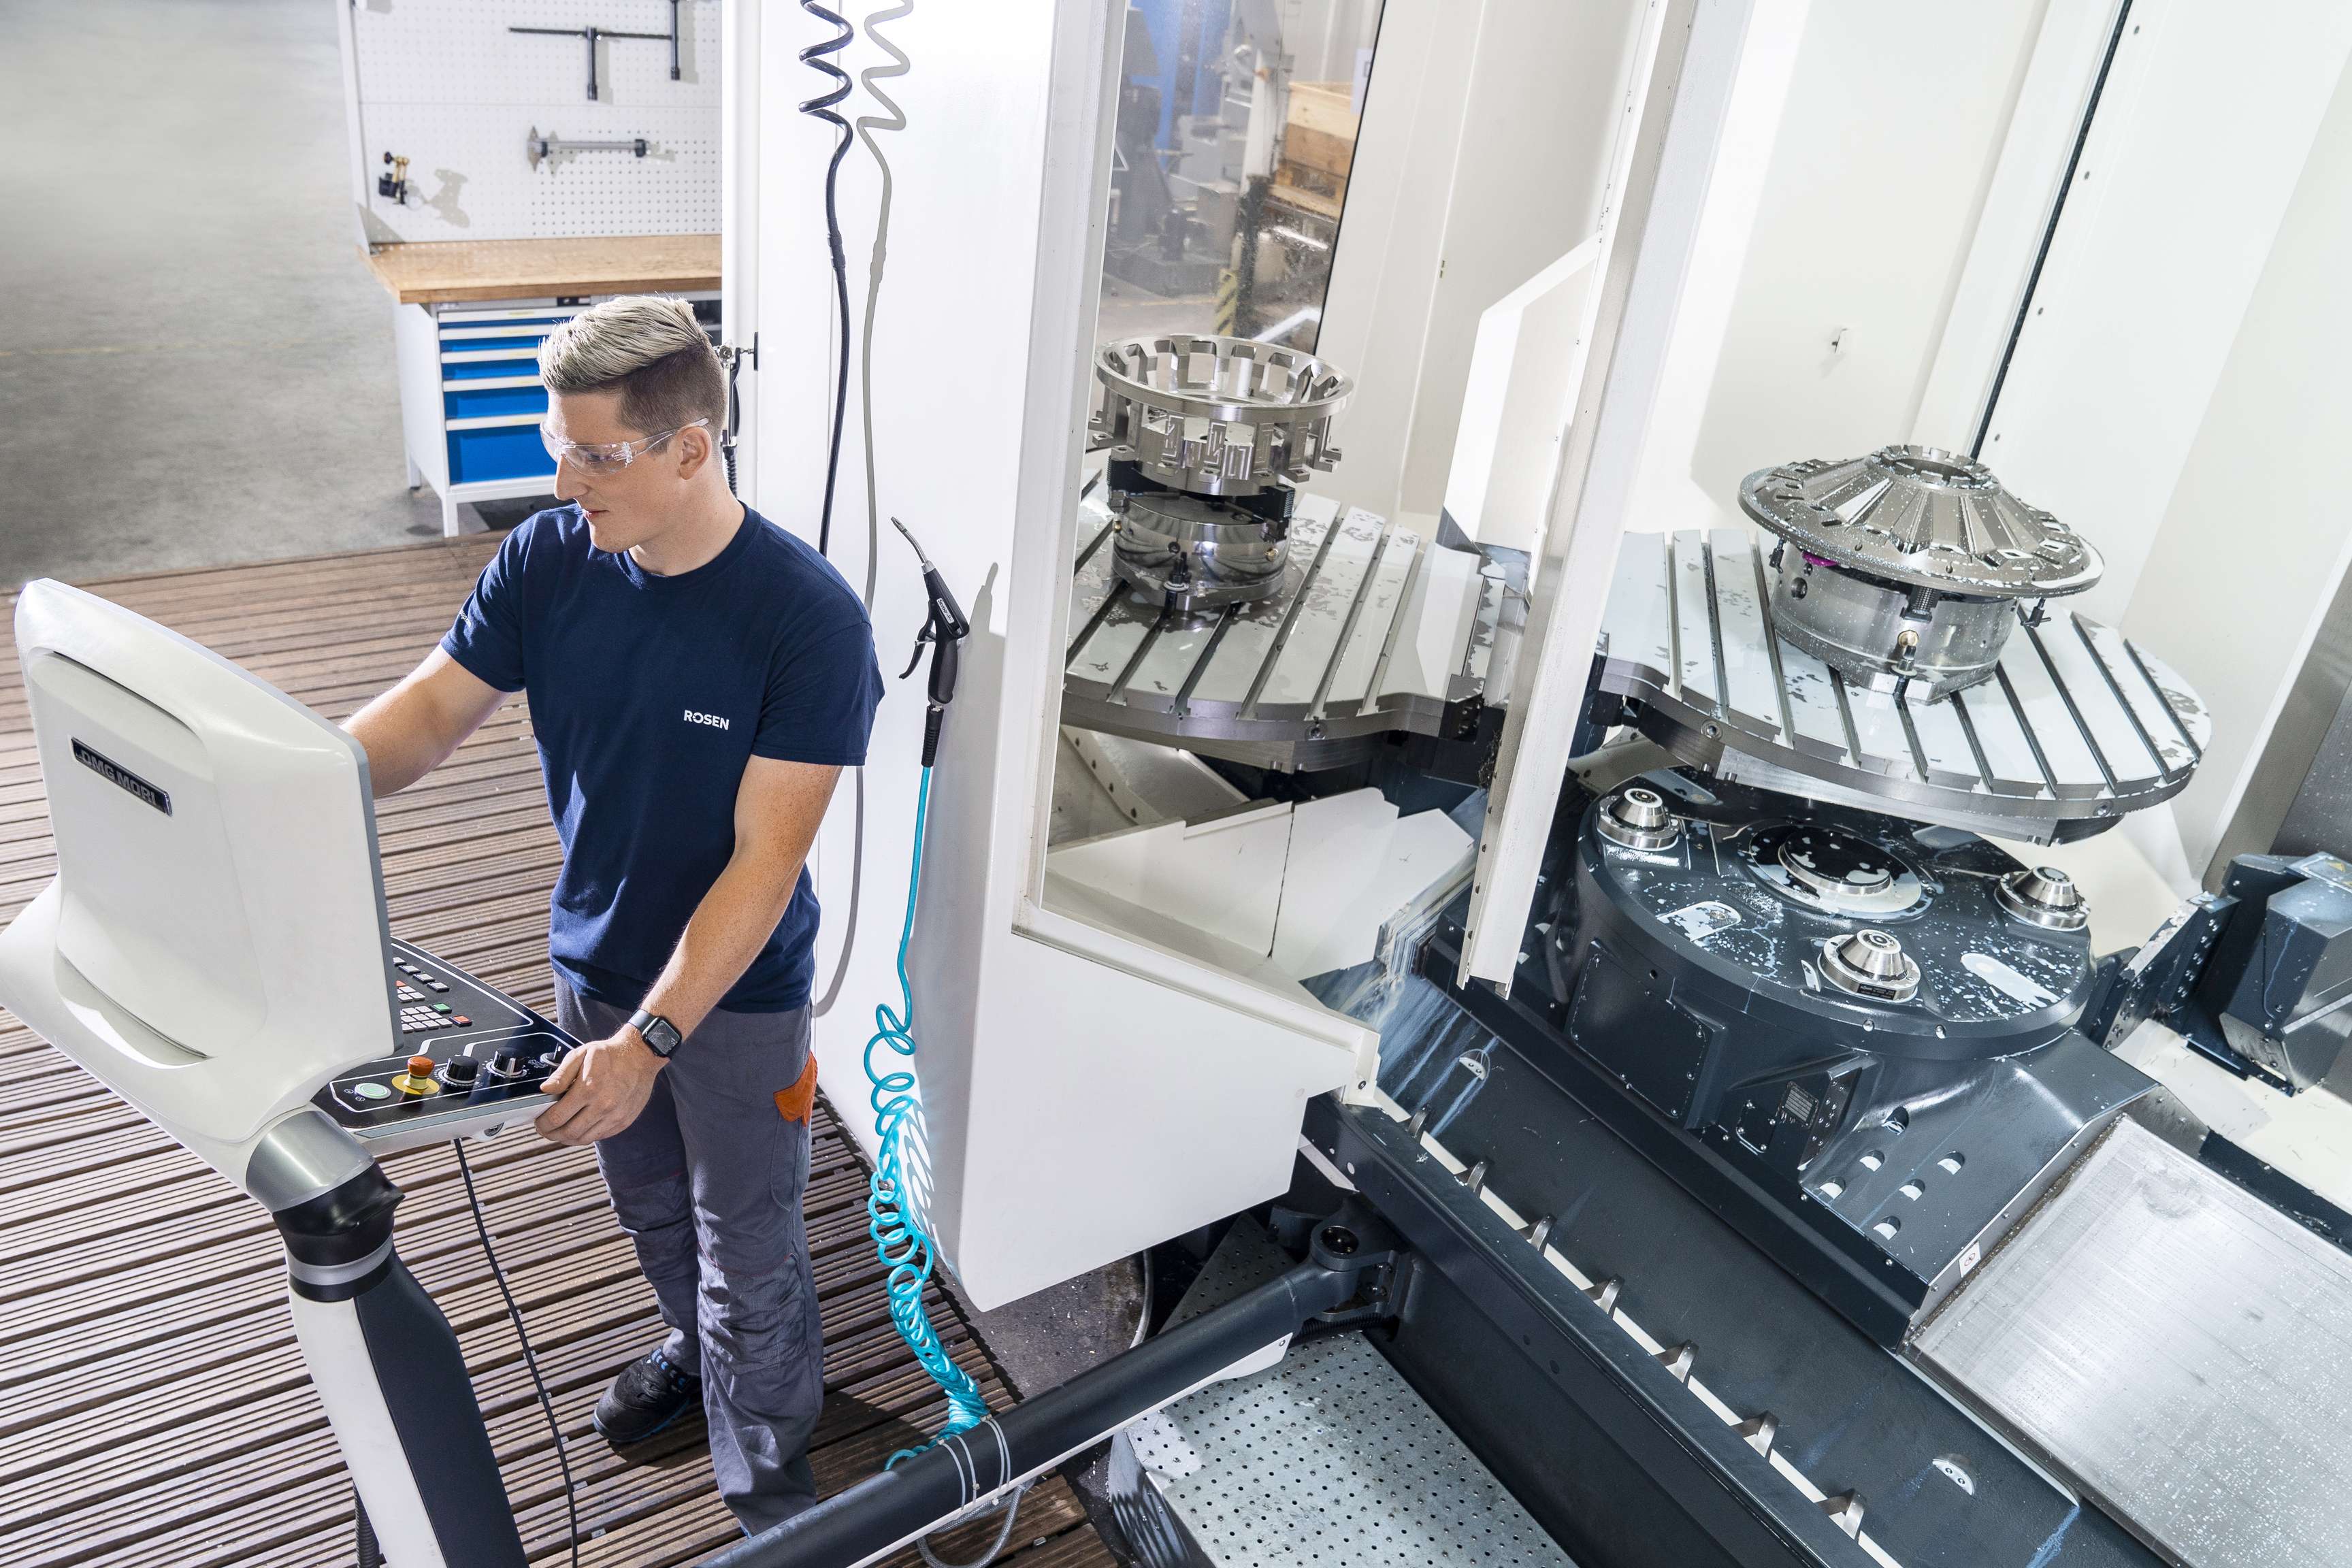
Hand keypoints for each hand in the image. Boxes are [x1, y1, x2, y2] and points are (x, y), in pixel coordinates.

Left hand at [535, 1030, 664, 1144]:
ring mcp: (614, 1116)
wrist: (641, 1056)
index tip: (539, 1122)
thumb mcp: (581, 1054)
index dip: (543, 1124)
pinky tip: (579, 1127)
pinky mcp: (623, 1122)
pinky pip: (598, 1137)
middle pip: (568, 1133)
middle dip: (551, 1134)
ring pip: (583, 1139)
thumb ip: (561, 1074)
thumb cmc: (610, 1054)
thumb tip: (545, 1090)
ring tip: (560, 1131)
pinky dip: (585, 1136)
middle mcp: (603, 1106)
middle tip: (546, 1129)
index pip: (557, 1117)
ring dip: (567, 1138)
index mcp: (589, 1088)